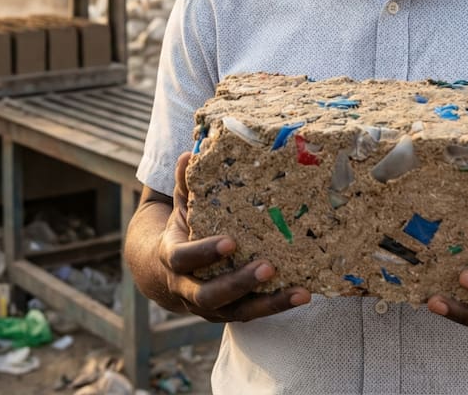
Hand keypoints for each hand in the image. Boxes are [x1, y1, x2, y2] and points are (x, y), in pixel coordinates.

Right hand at [157, 153, 310, 321]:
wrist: (164, 273)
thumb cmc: (180, 231)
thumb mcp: (180, 208)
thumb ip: (185, 185)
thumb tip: (190, 154)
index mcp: (172, 260)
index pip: (184, 259)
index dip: (205, 253)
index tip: (231, 242)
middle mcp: (188, 289)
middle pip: (210, 294)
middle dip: (240, 283)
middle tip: (268, 266)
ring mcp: (210, 307)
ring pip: (238, 312)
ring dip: (268, 303)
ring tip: (299, 291)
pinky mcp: (229, 314)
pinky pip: (254, 314)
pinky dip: (277, 306)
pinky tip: (303, 294)